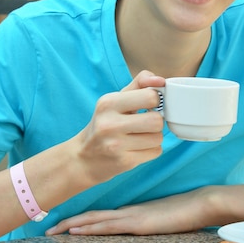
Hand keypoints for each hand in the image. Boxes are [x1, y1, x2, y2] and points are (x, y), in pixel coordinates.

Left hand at [46, 188, 214, 235]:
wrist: (203, 203)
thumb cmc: (189, 211)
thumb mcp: (166, 219)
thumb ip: (153, 222)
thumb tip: (145, 227)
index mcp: (134, 213)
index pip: (102, 216)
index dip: (81, 219)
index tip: (63, 224)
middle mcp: (129, 213)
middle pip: (93, 217)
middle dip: (69, 223)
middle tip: (47, 228)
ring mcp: (133, 217)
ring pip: (96, 220)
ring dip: (73, 225)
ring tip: (53, 230)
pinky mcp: (139, 223)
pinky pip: (109, 225)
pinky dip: (90, 227)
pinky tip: (77, 230)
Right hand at [73, 70, 164, 185]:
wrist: (83, 158)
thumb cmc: (104, 124)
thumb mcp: (116, 100)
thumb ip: (139, 84)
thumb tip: (160, 80)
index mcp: (108, 103)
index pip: (150, 96)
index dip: (156, 101)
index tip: (149, 105)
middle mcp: (109, 124)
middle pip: (157, 120)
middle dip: (156, 122)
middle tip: (145, 123)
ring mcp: (116, 145)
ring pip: (158, 138)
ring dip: (154, 137)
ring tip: (139, 137)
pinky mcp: (124, 162)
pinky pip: (156, 152)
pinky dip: (151, 150)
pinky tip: (137, 148)